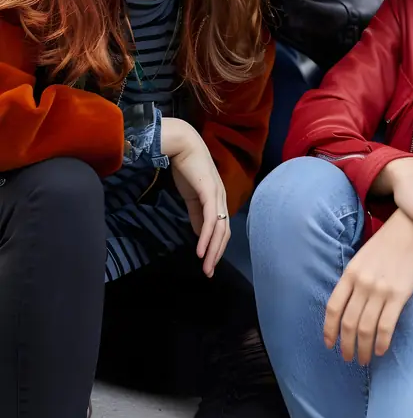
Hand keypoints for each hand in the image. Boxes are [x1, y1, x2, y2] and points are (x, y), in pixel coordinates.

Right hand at [161, 117, 229, 277]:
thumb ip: (197, 214)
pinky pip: (210, 219)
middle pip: (224, 233)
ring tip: (205, 267)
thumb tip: (200, 234)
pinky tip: (200, 251)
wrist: (182, 145)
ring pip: (219, 230)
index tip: (209, 263)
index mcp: (218, 200)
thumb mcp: (191, 196)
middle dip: (217, 254)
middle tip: (209, 272)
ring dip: (213, 251)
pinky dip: (207, 237)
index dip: (217, 246)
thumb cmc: (186, 167)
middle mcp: (222, 199)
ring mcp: (217, 195)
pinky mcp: (209, 192)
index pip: (223, 229)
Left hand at [324, 208, 412, 364]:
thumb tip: (350, 303)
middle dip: (346, 345)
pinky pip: (386, 325)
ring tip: (364, 359)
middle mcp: (361, 282)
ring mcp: (379, 289)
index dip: (329, 329)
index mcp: (350, 272)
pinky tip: (380, 350)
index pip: (333, 307)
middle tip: (348, 358)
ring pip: (365, 328)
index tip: (329, 344)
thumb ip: (356, 278)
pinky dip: (381, 342)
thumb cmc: (391, 242)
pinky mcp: (399, 294)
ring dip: (363, 348)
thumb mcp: (365, 256)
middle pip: (348, 322)